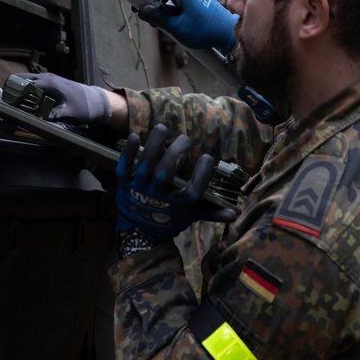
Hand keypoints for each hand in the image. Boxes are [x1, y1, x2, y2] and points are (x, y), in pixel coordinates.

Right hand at [14, 73, 110, 124]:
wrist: (97, 101)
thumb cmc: (84, 106)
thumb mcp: (68, 113)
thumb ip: (53, 115)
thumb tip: (38, 120)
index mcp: (49, 83)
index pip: (23, 83)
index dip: (12, 92)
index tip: (5, 102)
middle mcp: (47, 78)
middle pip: (21, 79)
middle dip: (12, 89)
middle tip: (7, 103)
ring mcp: (50, 78)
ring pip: (27, 80)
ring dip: (20, 90)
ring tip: (16, 104)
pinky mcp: (52, 82)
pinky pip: (35, 83)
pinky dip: (28, 90)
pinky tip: (28, 103)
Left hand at [116, 124, 236, 239]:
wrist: (141, 232)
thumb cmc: (171, 219)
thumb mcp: (192, 216)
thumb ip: (212, 212)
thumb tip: (235, 213)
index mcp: (178, 205)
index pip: (193, 190)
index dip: (202, 174)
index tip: (208, 157)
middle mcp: (159, 196)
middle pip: (166, 173)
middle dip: (176, 153)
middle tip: (186, 138)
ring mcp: (140, 189)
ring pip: (146, 165)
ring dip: (154, 145)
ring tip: (162, 127)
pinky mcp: (125, 185)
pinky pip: (124, 167)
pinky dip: (128, 153)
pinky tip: (134, 136)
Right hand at [138, 0, 237, 53]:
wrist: (228, 33)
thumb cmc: (205, 31)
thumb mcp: (178, 28)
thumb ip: (159, 18)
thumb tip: (142, 10)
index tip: (137, 6)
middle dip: (155, 7)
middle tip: (155, 23)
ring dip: (165, 10)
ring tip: (170, 26)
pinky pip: (179, 0)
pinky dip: (174, 10)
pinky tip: (178, 23)